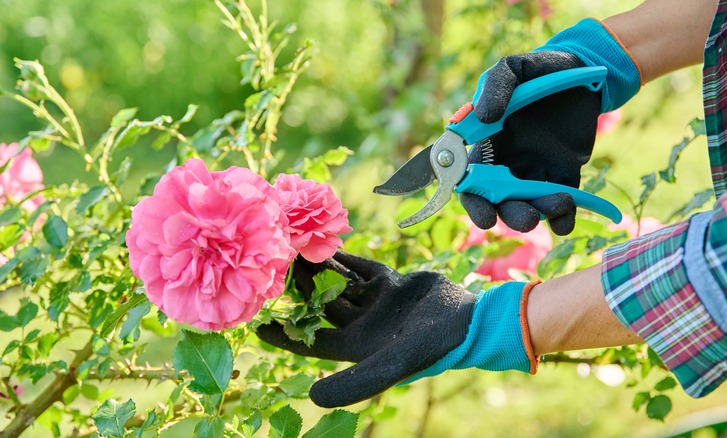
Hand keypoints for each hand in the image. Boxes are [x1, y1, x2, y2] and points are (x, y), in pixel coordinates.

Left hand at [256, 251, 536, 407]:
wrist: (468, 320)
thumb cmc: (430, 346)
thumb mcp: (390, 366)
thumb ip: (355, 382)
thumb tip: (311, 397)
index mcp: (355, 347)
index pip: (310, 341)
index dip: (284, 334)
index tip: (257, 322)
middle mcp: (361, 326)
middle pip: (319, 307)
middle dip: (299, 291)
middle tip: (275, 269)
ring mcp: (375, 303)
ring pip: (337, 285)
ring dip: (318, 270)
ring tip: (294, 250)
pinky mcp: (390, 284)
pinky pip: (359, 268)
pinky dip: (343, 257)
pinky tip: (324, 243)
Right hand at [460, 51, 600, 235]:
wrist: (584, 68)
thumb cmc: (539, 68)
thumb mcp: (513, 67)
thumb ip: (496, 86)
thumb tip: (483, 116)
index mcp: (487, 142)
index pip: (471, 179)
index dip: (474, 201)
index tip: (485, 216)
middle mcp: (507, 161)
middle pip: (499, 200)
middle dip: (509, 215)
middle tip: (526, 219)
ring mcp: (535, 169)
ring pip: (529, 204)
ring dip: (540, 213)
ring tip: (561, 203)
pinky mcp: (564, 172)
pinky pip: (560, 202)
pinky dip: (563, 218)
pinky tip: (567, 218)